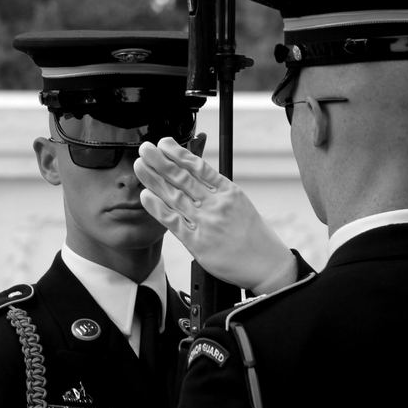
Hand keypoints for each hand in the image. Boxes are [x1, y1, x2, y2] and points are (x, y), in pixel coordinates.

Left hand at [135, 137, 296, 292]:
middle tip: (145, 149)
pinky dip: (158, 208)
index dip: (179, 153)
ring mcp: (206, 223)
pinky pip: (173, 222)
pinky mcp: (197, 242)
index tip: (164, 143)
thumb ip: (218, 190)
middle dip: (160, 161)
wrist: (267, 264)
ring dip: (154, 180)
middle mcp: (216, 204)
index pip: (199, 167)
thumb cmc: (254, 235)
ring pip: (175, 196)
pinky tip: (146, 196)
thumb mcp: (240, 203)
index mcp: (228, 191)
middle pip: (183, 178)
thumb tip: (197, 175)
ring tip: (140, 166)